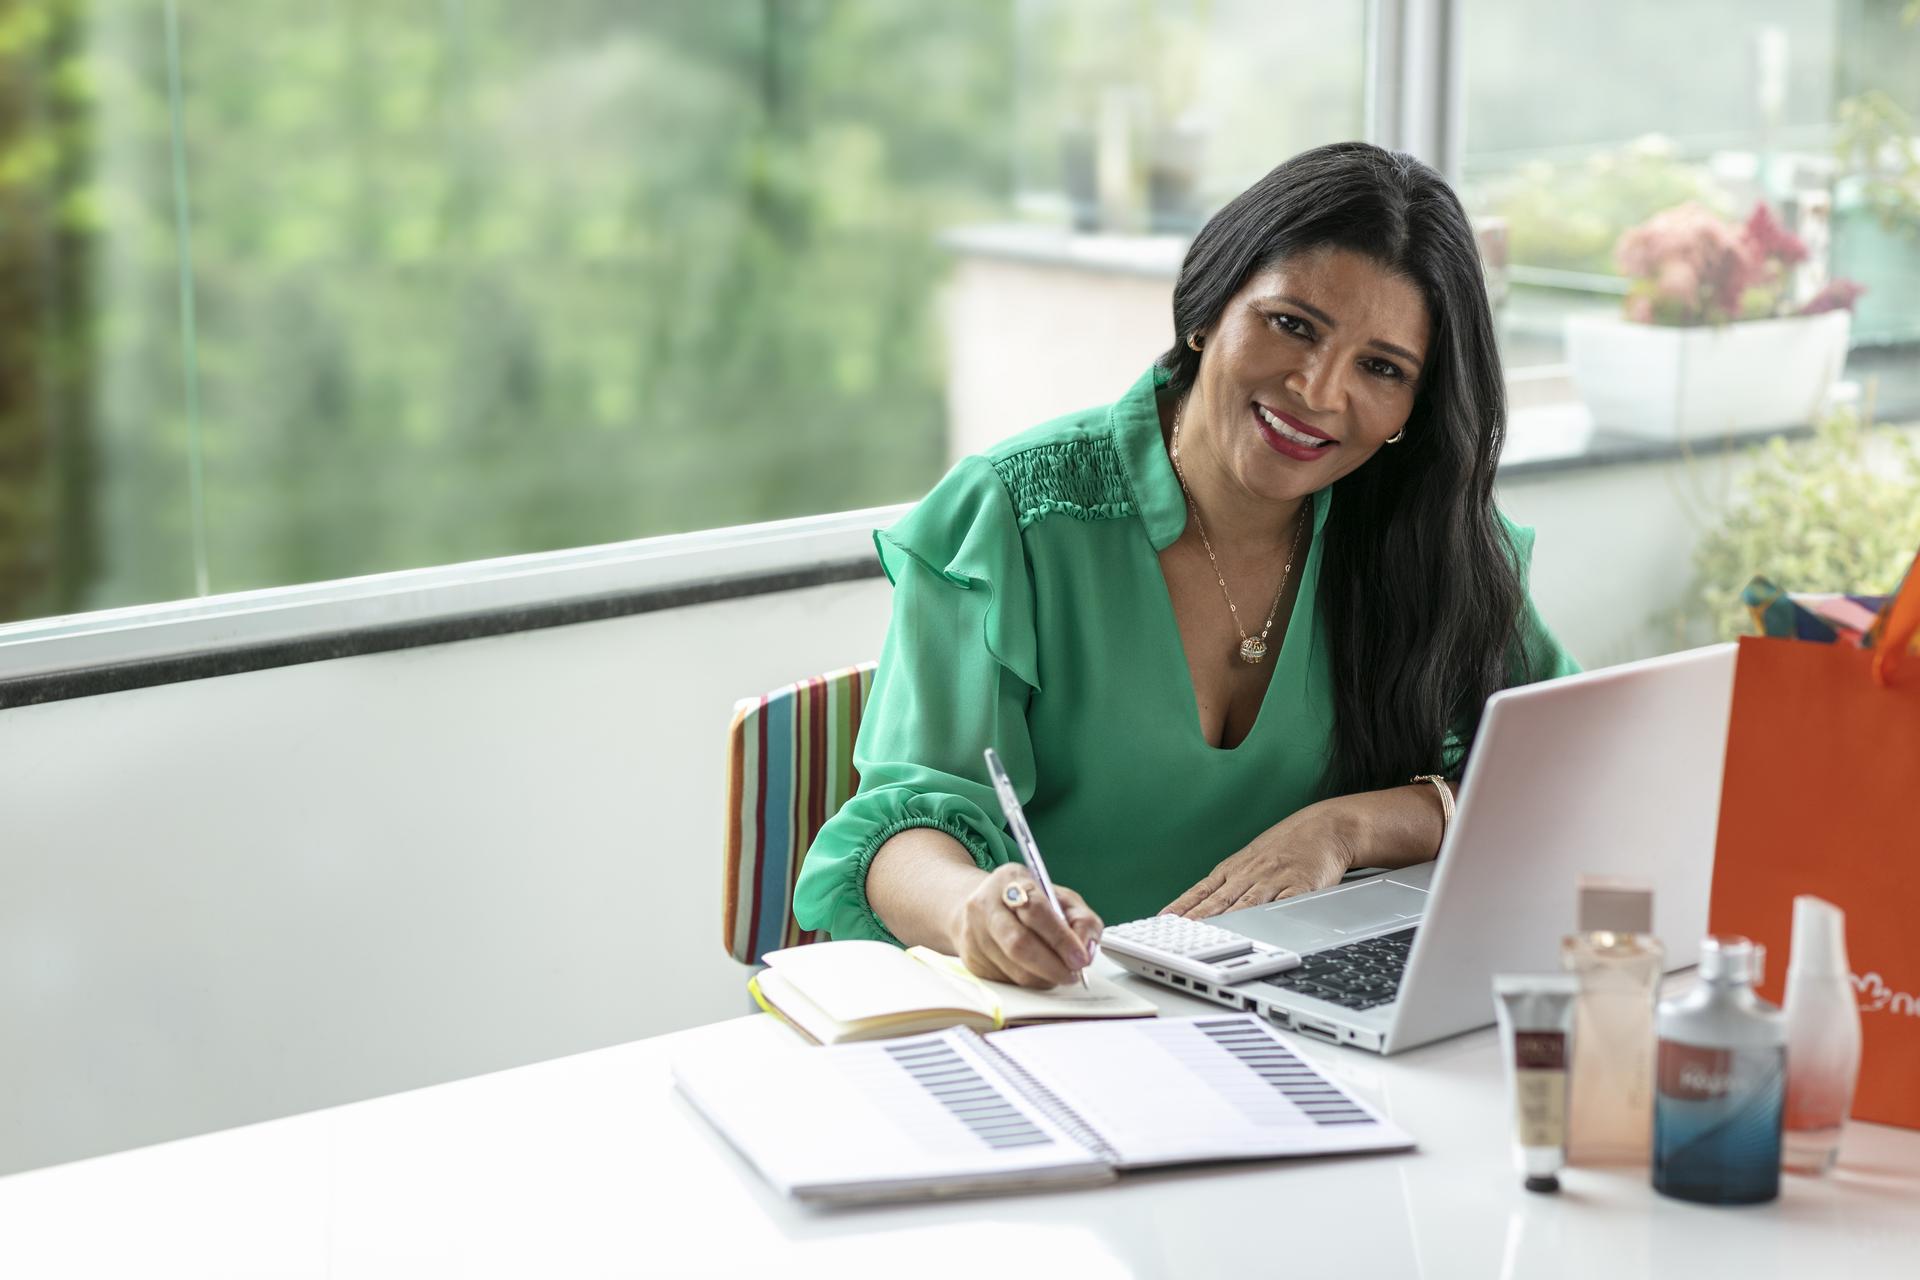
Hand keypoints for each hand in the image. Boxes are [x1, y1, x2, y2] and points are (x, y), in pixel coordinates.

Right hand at [949, 863, 1103, 988]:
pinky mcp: (972, 959)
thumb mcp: (1060, 899)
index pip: (1037, 910)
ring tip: (1058, 973)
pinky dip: (1029, 982)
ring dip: (1044, 978)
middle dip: (1053, 966)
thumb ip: (1082, 921)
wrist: (983, 906)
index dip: (1061, 939)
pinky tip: (1036, 972)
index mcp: (1012, 880)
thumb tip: (1086, 951)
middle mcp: (986, 904)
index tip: (1080, 958)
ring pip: (1014, 969)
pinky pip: (1006, 981)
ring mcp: (974, 933)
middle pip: (1019, 943)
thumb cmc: (1028, 903)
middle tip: (1072, 974)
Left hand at [1162, 800, 1360, 918]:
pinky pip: (1284, 905)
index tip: (1164, 921)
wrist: (1324, 828)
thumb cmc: (1284, 847)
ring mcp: (1275, 880)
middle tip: (1180, 932)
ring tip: (1210, 936)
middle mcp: (1250, 874)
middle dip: (1198, 918)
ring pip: (1247, 904)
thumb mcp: (1248, 860)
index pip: (1202, 890)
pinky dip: (1271, 918)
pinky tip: (1261, 929)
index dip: (1182, 906)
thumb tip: (1197, 906)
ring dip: (1227, 921)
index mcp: (1234, 869)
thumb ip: (1226, 884)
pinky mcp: (1301, 887)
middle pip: (1220, 900)